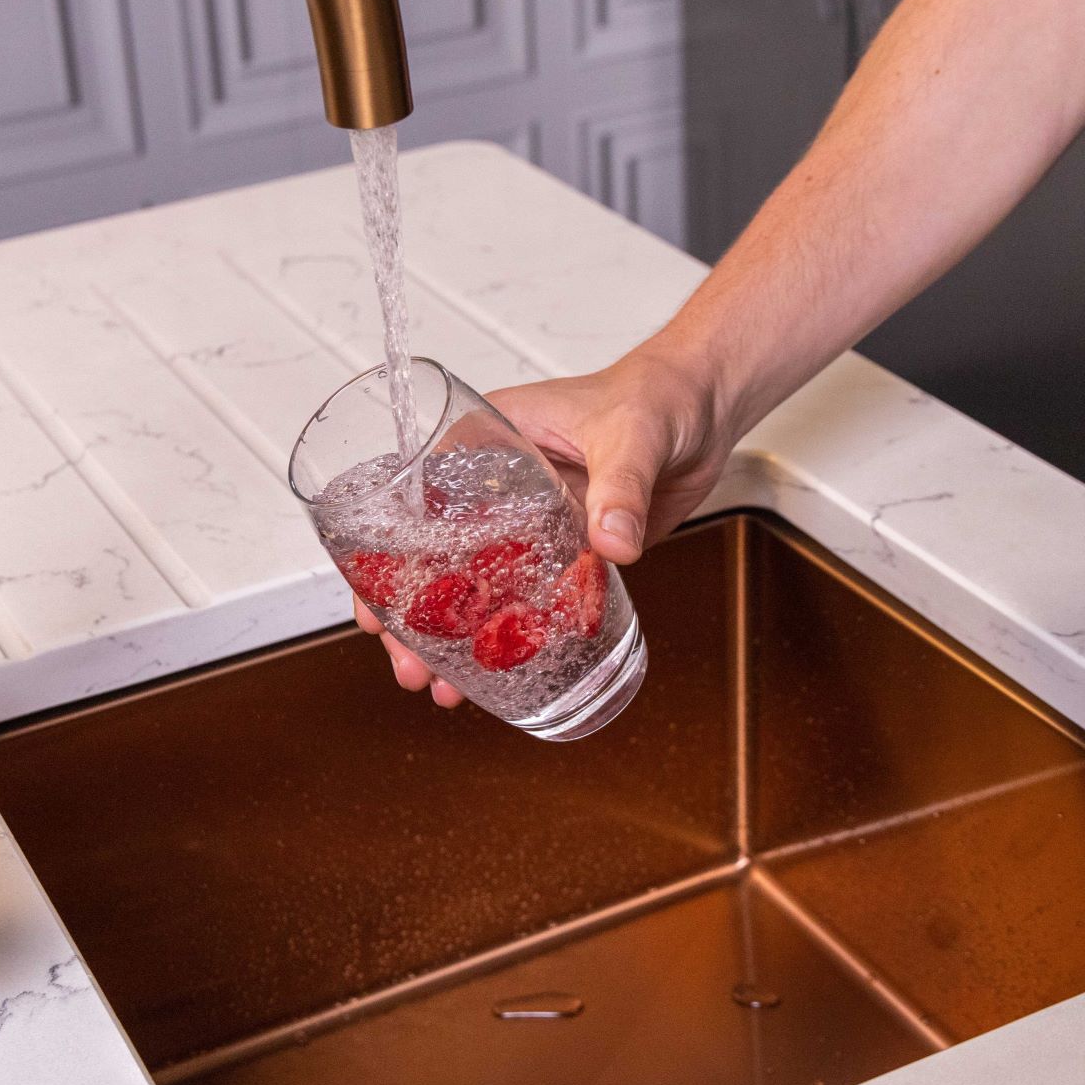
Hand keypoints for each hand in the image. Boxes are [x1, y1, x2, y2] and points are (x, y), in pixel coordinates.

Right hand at [356, 340, 735, 704]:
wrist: (707, 407)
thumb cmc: (659, 395)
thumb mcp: (631, 435)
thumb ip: (620, 488)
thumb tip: (613, 544)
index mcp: (487, 439)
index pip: (414, 503)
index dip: (385, 560)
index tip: (377, 611)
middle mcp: (496, 484)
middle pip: (435, 558)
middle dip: (416, 619)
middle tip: (409, 668)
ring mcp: (529, 522)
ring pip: (476, 586)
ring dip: (456, 639)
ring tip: (443, 689)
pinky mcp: (565, 549)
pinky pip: (528, 597)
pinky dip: (511, 636)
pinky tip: (497, 675)